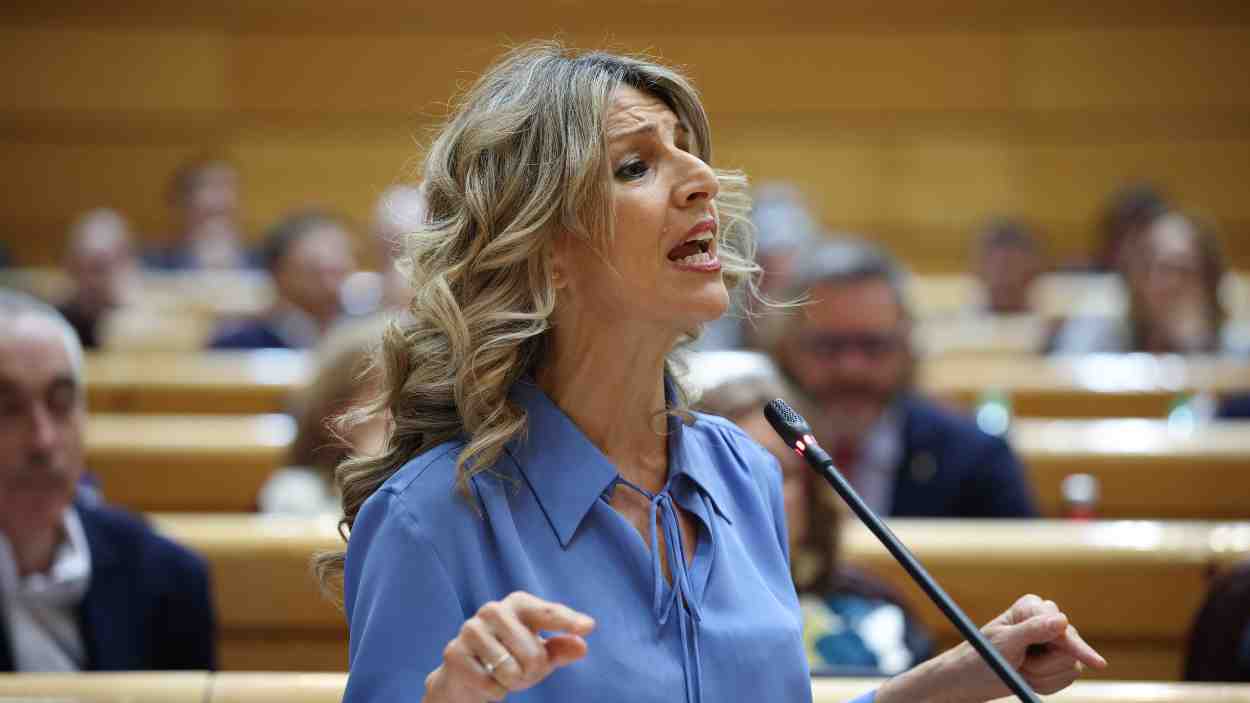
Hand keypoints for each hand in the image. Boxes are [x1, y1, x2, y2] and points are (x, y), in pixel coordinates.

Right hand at [424, 591, 595, 702]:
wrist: (467, 673)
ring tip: (503, 673)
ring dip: (513, 682)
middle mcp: (493, 609)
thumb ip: (562, 648)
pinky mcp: (455, 652)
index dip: (568, 621)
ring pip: (511, 669)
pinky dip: (495, 690)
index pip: (548, 612)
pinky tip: (487, 679)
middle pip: (533, 652)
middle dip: (533, 671)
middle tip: (522, 670)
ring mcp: (471, 628)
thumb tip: (581, 645)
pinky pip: (491, 684)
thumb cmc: (511, 657)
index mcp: (519, 603)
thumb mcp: (542, 654)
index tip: (588, 627)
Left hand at [969, 593, 1107, 697]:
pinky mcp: (1061, 660)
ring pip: (1071, 667)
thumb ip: (1032, 630)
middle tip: (1019, 666)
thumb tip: (1062, 620)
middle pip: (1070, 649)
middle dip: (1043, 667)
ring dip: (1042, 677)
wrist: (975, 678)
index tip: (1097, 664)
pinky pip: (1067, 678)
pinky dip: (1046, 684)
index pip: (1062, 628)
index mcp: (1032, 607)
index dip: (1076, 648)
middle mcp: (1048, 620)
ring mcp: (1057, 641)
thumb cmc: (982, 655)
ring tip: (1021, 669)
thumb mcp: (1004, 642)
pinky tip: (1029, 677)